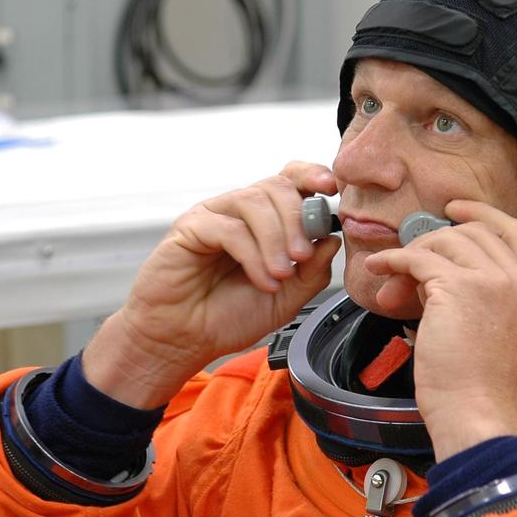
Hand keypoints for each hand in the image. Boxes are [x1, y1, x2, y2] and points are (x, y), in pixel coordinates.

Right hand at [82, 162, 340, 408]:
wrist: (183, 340)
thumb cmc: (228, 316)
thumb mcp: (286, 299)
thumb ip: (312, 272)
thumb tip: (333, 239)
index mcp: (266, 220)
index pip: (291, 180)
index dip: (312, 176)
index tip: (331, 189)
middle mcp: (239, 211)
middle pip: (277, 186)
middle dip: (298, 218)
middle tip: (303, 256)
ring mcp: (214, 215)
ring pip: (253, 201)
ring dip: (276, 238)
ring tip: (281, 275)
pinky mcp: (190, 228)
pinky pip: (229, 228)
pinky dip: (253, 255)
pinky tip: (262, 281)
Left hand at [364, 200, 516, 460]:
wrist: (476, 412)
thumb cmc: (479, 388)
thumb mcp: (498, 334)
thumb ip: (481, 299)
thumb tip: (433, 275)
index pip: (515, 232)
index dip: (483, 214)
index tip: (456, 210)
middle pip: (475, 232)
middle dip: (436, 239)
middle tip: (411, 256)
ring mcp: (492, 281)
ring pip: (445, 242)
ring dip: (413, 253)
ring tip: (392, 274)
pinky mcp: (458, 288)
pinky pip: (418, 259)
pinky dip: (394, 260)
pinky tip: (379, 269)